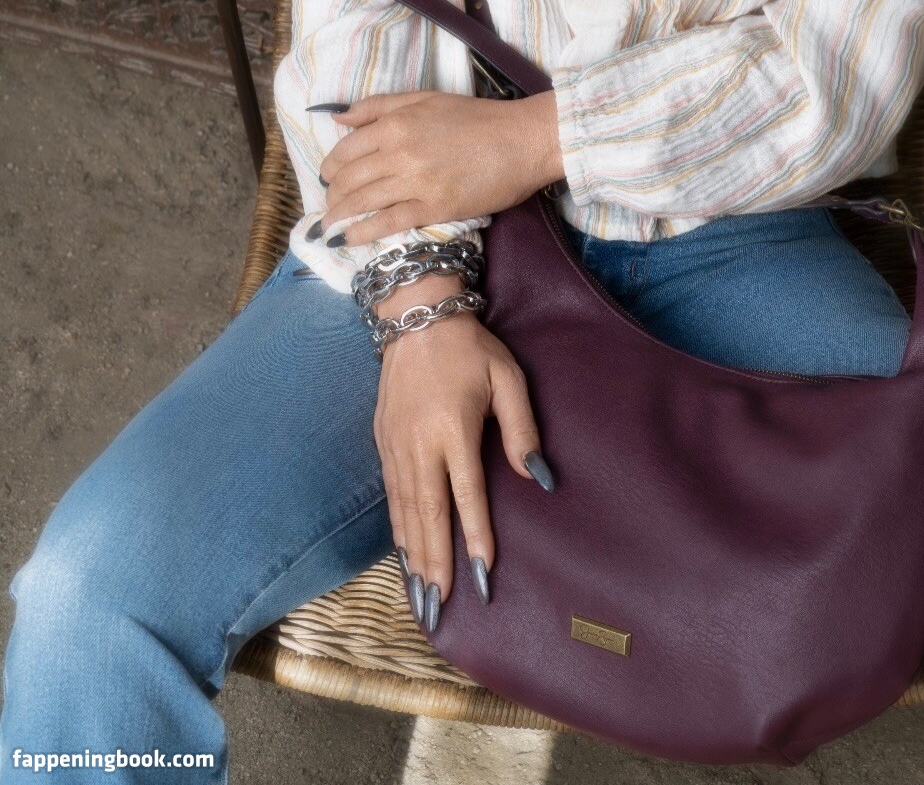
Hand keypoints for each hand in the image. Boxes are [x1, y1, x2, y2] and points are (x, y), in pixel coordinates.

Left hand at [315, 89, 563, 247]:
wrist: (522, 141)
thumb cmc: (477, 117)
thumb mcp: (425, 98)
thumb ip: (379, 106)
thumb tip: (338, 118)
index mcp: (396, 122)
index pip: (347, 149)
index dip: (331, 167)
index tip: (328, 178)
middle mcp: (400, 151)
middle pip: (349, 178)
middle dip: (332, 195)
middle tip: (329, 206)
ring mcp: (416, 181)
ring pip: (362, 202)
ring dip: (338, 217)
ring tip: (328, 229)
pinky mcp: (434, 207)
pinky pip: (387, 222)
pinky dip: (361, 233)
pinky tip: (346, 240)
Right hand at [374, 289, 555, 629]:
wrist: (416, 317)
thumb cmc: (471, 349)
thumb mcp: (508, 378)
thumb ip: (523, 429)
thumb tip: (540, 479)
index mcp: (453, 427)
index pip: (466, 494)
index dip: (475, 537)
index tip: (482, 575)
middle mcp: (419, 443)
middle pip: (427, 514)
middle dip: (435, 563)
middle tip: (439, 607)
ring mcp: (396, 444)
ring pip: (404, 511)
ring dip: (413, 555)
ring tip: (421, 594)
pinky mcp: (382, 441)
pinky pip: (391, 496)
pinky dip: (397, 530)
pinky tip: (404, 553)